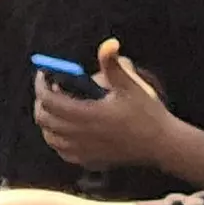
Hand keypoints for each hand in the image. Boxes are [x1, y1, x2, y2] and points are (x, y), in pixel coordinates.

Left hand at [32, 38, 189, 172]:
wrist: (161, 145)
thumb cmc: (147, 114)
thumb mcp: (130, 86)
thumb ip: (113, 65)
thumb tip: (108, 43)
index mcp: (88, 115)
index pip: (49, 101)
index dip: (41, 85)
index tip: (44, 74)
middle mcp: (82, 135)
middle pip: (44, 120)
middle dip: (42, 102)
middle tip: (49, 89)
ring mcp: (85, 151)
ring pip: (50, 138)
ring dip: (48, 122)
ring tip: (56, 108)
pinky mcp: (91, 161)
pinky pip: (63, 152)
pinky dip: (58, 140)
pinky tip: (66, 131)